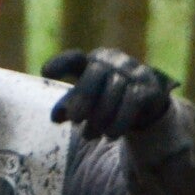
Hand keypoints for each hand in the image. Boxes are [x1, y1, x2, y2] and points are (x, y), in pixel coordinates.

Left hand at [42, 48, 177, 139]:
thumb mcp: (86, 103)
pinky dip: (119, 121)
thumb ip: (70, 106)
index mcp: (94, 61)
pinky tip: (110, 135)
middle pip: (96, 72)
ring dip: (100, 117)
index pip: (75, 58)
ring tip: (89, 136)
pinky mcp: (149, 86)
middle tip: (74, 120)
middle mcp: (114, 60)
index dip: (61, 63)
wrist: (145, 107)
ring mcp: (134, 71)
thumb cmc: (107, 101)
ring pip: (115, 90)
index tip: (45, 72)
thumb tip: (55, 118)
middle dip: (84, 97)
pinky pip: (133, 101)